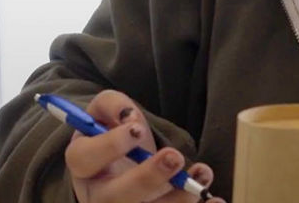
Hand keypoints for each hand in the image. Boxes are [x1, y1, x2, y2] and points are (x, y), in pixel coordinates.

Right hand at [65, 90, 222, 202]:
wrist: (123, 164)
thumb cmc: (113, 136)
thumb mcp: (106, 113)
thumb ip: (112, 105)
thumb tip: (128, 117)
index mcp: (83, 166)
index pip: (83, 159)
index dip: (109, 145)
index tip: (137, 128)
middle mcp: (99, 196)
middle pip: (115, 198)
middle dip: (148, 178)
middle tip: (174, 156)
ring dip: (179, 198)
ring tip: (202, 173)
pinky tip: (214, 200)